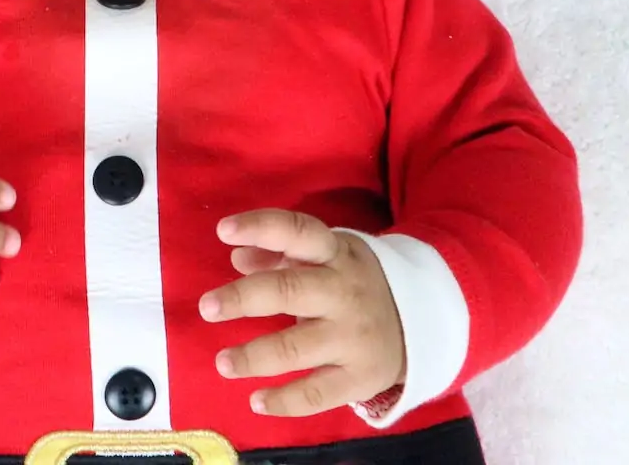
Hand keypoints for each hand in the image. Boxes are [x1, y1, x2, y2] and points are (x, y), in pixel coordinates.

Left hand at [199, 209, 405, 415]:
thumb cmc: (353, 284)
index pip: (298, 232)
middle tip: (207, 307)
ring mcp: (353, 338)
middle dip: (244, 298)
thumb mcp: (326, 258)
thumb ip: (279, 255)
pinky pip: (317, 394)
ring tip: (223, 362)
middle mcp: (344, 293)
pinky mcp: (360, 378)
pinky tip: (256, 401)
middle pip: (290, 292)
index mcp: (336, 255)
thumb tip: (237, 256)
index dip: (261, 227)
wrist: (420, 323)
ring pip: (296, 348)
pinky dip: (284, 401)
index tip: (223, 230)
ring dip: (255, 357)